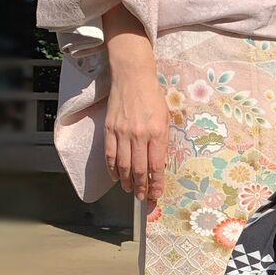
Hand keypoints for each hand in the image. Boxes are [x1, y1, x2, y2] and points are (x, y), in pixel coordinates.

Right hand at [104, 6, 167, 203]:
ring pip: (123, 166)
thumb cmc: (153, 97)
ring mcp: (123, 133)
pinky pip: (109, 155)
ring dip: (127, 182)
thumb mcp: (166, 118)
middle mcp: (140, 135)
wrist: (132, 77)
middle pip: (139, 169)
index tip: (156, 195)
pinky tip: (117, 177)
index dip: (156, 184)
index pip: (156, 166)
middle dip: (142, 187)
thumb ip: (162, 141)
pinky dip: (112, 169)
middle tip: (143, 198)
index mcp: (158, 133)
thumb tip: (159, 164)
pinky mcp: (109, 129)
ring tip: (131, 190)